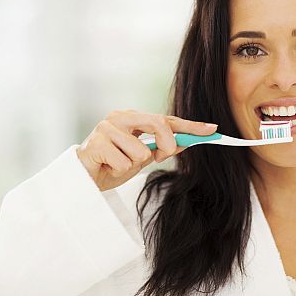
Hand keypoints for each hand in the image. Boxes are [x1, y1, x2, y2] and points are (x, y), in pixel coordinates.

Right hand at [77, 110, 217, 191]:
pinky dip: (119, 171)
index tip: (213, 130)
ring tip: (117, 164)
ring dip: (133, 165)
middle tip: (158, 157)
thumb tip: (188, 142)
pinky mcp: (96, 143)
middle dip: (166, 144)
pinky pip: (124, 163)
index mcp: (132, 117)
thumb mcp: (142, 157)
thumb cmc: (112, 165)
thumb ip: (162, 148)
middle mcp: (120, 117)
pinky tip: (107, 168)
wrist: (82, 178)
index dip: (190, 126)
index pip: (167, 119)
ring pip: (141, 151)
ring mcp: (106, 127)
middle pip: (158, 124)